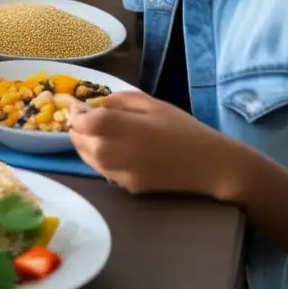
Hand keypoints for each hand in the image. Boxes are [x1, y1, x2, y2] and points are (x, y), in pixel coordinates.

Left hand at [67, 91, 233, 195]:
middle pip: (78, 141)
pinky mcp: (126, 187)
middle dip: (79, 130)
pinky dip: (103, 160)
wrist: (211, 165)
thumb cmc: (183, 129)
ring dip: (88, 146)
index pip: (79, 121)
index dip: (76, 114)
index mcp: (114, 126)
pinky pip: (103, 171)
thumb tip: (95, 104)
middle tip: (89, 120)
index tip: (81, 108)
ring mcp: (116, 173)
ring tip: (102, 135)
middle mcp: (109, 152)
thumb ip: (118, 101)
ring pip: (87, 158)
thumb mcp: (151, 104)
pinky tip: (119, 152)